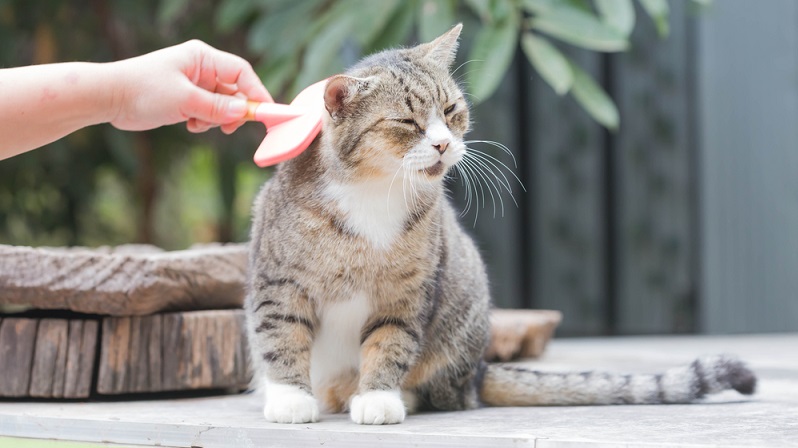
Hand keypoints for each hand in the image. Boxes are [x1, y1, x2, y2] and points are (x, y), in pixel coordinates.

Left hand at [109, 40, 271, 134]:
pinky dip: (205, 122)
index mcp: (203, 57)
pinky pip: (210, 112)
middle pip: (236, 90)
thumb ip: (217, 107)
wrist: (109, 98)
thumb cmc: (143, 90)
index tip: (266, 113)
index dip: (257, 92)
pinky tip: (189, 125)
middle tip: (228, 127)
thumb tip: (245, 113)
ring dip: (216, 119)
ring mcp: (195, 84)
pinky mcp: (187, 99)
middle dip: (235, 111)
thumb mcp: (184, 100)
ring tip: (197, 124)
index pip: (242, 72)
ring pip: (223, 105)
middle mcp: (201, 68)